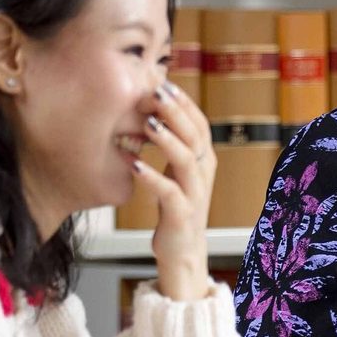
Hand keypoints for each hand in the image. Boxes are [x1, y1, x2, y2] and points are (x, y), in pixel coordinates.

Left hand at [132, 80, 215, 301]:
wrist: (183, 253)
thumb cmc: (175, 210)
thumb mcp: (177, 174)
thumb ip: (172, 147)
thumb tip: (151, 113)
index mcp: (203, 161)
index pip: (199, 123)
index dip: (183, 102)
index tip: (164, 83)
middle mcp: (203, 174)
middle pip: (195, 135)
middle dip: (176, 112)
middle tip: (155, 93)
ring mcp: (195, 194)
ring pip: (186, 160)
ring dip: (166, 139)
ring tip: (147, 124)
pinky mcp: (182, 215)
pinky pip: (170, 193)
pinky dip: (152, 177)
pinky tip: (134, 165)